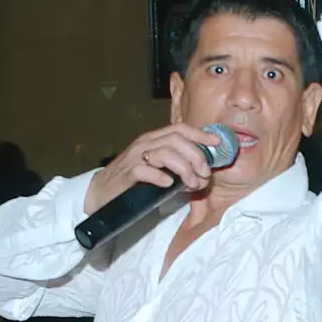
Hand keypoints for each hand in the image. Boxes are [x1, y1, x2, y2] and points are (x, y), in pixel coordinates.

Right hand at [85, 124, 226, 214]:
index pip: (180, 129)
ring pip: (165, 153)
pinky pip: (144, 170)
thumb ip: (180, 166)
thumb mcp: (160, 168)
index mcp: (154, 140)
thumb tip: (205, 173)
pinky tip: (169, 185)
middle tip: (204, 174)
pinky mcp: (126, 174)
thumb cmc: (135, 181)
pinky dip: (160, 176)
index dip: (200, 134)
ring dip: (184, 169)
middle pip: (177, 140)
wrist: (103, 193)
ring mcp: (134, 157)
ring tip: (191, 184)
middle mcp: (145, 144)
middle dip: (196, 156)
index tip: (217, 143)